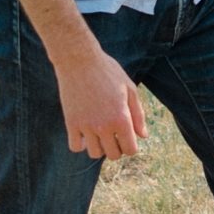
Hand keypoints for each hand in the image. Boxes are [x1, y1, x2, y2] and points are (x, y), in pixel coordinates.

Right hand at [53, 39, 147, 159]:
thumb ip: (138, 115)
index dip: (131, 144)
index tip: (126, 134)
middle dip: (116, 147)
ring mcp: (86, 126)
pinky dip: (81, 144)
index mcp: (121, 118)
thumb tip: (143, 136)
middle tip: (114, 132)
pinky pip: (75, 147)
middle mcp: (104, 126)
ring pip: (94, 153)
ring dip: (99, 146)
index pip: (130, 149)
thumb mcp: (129, 89)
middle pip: (113, 155)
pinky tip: (85, 132)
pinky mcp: (71, 123)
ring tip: (99, 131)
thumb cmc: (107, 71)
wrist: (79, 59)